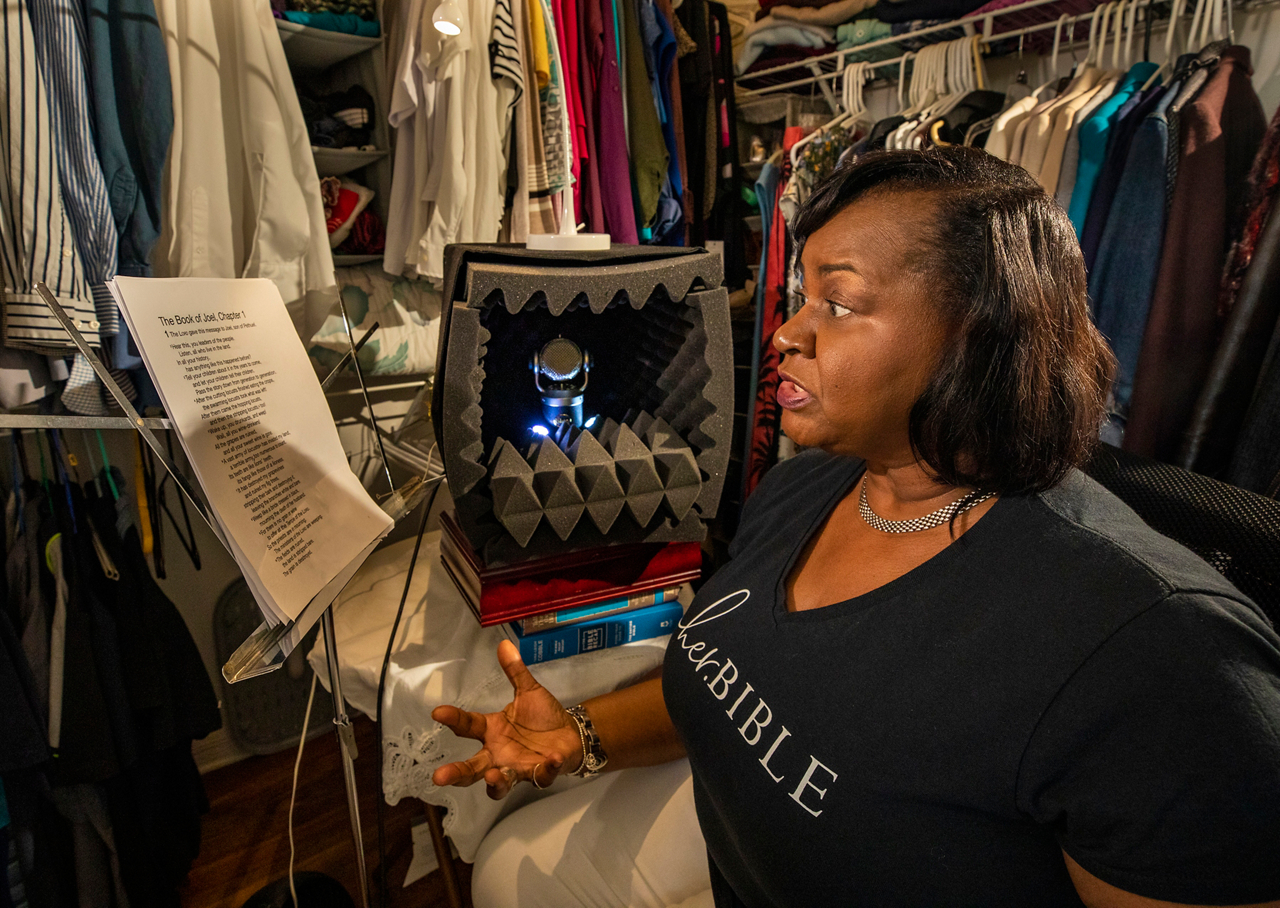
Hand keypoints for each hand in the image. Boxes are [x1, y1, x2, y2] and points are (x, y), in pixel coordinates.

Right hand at [430, 640, 582, 799]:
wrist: (569, 734)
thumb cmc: (542, 717)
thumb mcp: (528, 691)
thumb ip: (515, 671)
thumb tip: (504, 644)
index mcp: (491, 731)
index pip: (467, 726)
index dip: (452, 719)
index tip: (437, 712)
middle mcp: (498, 754)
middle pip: (472, 768)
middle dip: (456, 773)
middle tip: (439, 776)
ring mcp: (516, 767)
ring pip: (498, 783)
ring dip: (495, 782)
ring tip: (492, 775)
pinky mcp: (539, 774)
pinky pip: (539, 776)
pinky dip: (544, 769)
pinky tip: (549, 759)